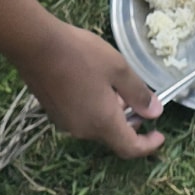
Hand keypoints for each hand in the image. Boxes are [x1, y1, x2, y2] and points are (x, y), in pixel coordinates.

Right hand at [17, 21, 163, 158]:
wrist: (35, 46)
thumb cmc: (81, 55)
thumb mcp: (118, 69)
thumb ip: (138, 93)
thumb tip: (155, 113)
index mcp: (103, 123)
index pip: (130, 148)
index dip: (148, 145)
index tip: (160, 135)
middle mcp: (83, 130)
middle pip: (113, 136)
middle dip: (130, 122)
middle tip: (138, 99)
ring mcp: (65, 122)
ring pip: (96, 126)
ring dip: (111, 113)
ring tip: (116, 86)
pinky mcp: (53, 112)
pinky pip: (81, 117)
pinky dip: (95, 109)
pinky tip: (94, 84)